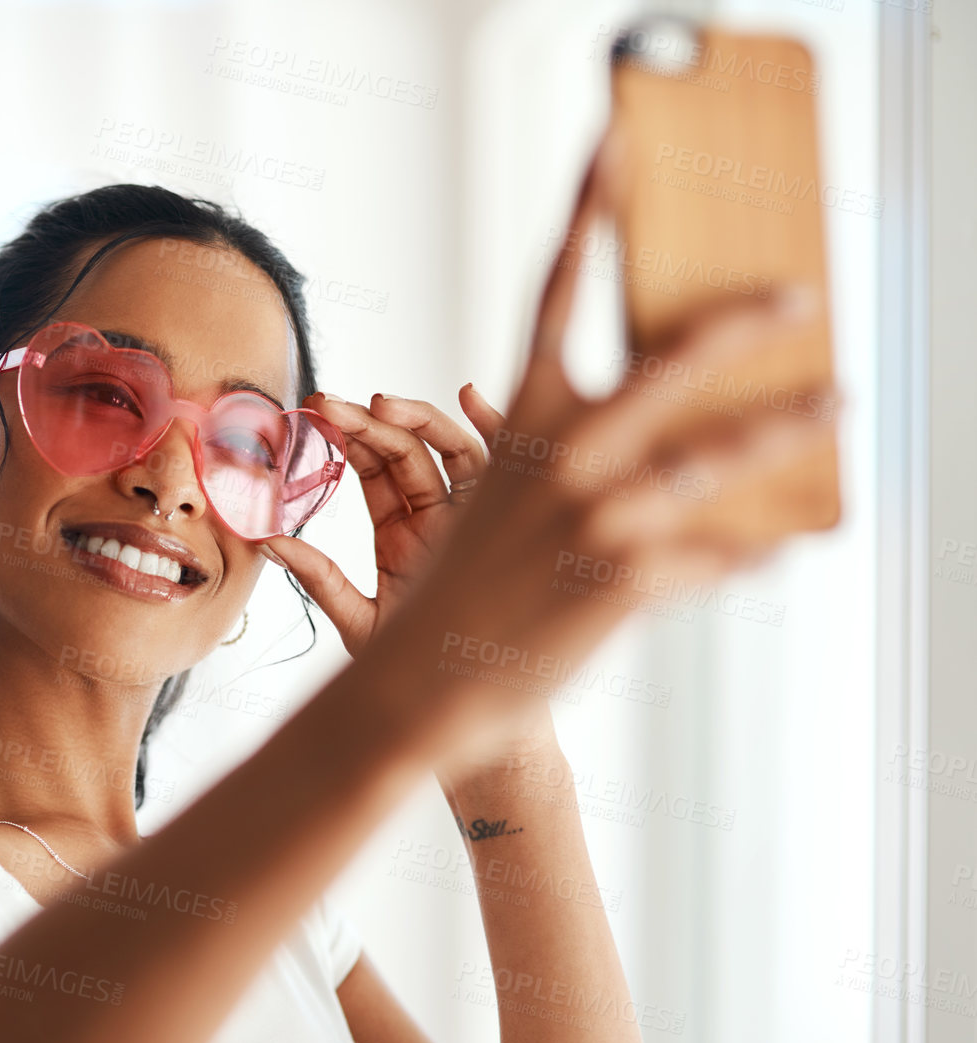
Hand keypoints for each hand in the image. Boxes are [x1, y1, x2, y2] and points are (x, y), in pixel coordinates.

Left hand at [258, 384, 509, 659]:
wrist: (473, 718)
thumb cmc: (419, 677)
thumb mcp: (360, 623)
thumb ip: (317, 579)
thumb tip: (264, 540)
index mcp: (401, 538)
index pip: (374, 472)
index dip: (344, 438)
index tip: (310, 413)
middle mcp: (439, 521)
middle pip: (407, 453)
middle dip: (368, 422)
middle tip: (327, 403)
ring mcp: (478, 522)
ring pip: (453, 451)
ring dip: (420, 419)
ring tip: (381, 402)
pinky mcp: (514, 528)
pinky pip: (508, 470)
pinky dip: (495, 427)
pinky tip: (469, 395)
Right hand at [340, 131, 840, 778]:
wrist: (421, 680)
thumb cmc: (446, 592)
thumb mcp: (477, 503)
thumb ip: (535, 453)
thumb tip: (573, 419)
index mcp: (520, 420)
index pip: (554, 293)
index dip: (585, 214)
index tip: (614, 148)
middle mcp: (563, 454)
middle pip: (668, 361)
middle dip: (742, 320)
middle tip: (799, 294)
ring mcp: (597, 514)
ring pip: (717, 456)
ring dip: (784, 430)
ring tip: (836, 407)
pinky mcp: (625, 579)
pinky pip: (714, 553)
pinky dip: (751, 548)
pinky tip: (787, 541)